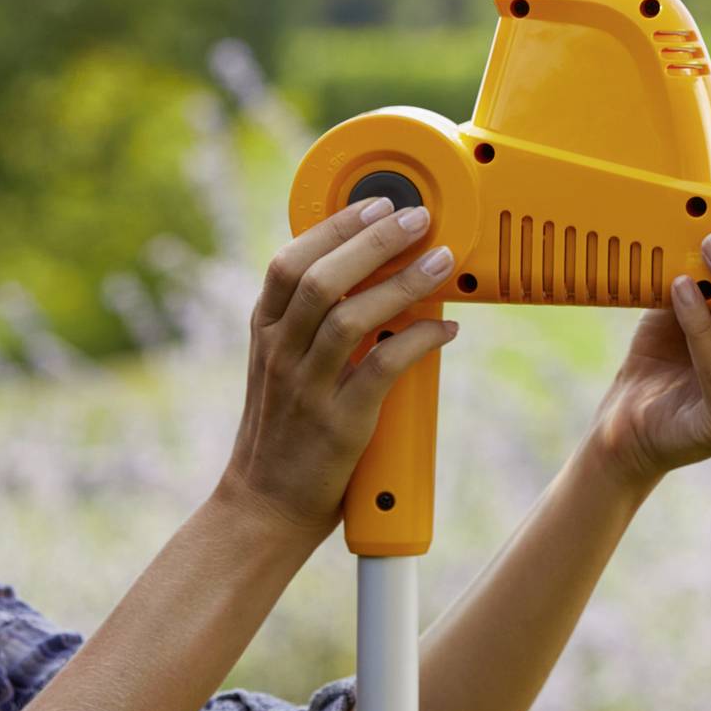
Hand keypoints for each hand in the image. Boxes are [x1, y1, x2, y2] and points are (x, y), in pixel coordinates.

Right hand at [218, 195, 461, 542]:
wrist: (264, 507)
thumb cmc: (284, 433)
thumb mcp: (282, 367)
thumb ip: (312, 325)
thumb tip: (376, 277)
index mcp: (264, 333)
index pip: (287, 262)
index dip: (334, 227)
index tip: (376, 203)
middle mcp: (280, 354)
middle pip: (321, 279)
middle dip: (373, 241)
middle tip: (418, 218)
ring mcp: (307, 389)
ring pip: (351, 318)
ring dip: (403, 284)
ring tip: (442, 262)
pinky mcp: (339, 424)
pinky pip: (382, 369)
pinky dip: (419, 342)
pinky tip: (446, 331)